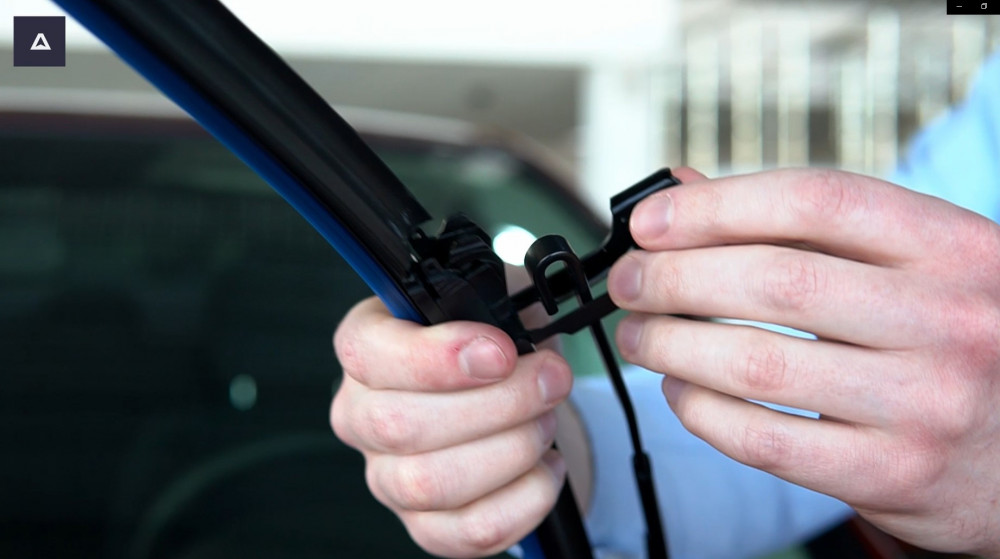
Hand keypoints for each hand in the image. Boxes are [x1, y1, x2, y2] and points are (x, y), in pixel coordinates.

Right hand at [330, 297, 573, 557]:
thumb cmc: (496, 343)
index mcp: (365, 347)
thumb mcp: (494, 298)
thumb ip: (496, 298)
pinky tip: (546, 465)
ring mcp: (387, 477)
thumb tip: (514, 329)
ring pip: (432, 483)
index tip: (501, 352)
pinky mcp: (425, 525)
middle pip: (402, 426)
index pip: (368, 354)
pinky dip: (525, 498)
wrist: (512, 397)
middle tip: (550, 380)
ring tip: (545, 420)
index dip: (437, 357)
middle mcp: (361, 415)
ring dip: (512, 449)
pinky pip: (470, 530)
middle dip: (497, 404)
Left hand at [608, 168, 999, 556]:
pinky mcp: (893, 474)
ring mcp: (923, 402)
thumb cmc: (955, 337)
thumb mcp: (913, 263)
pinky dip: (702, 412)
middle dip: (674, 277)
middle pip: (775, 280)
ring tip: (639, 334)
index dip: (715, 205)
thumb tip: (683, 193)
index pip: (815, 201)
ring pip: (758, 363)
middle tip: (629, 281)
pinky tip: (680, 390)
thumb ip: (803, 225)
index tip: (649, 221)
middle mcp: (948, 318)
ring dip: (673, 343)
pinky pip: (766, 440)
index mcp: (952, 245)